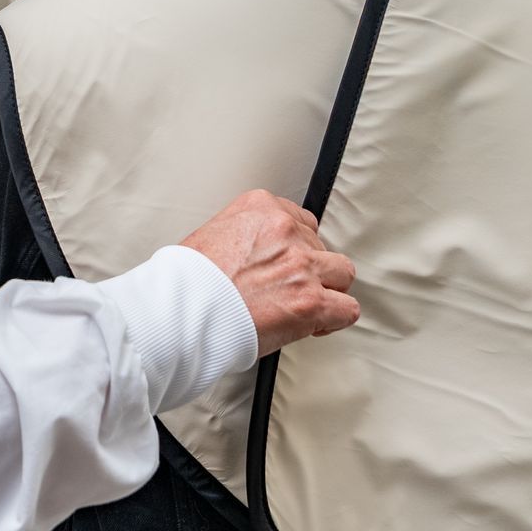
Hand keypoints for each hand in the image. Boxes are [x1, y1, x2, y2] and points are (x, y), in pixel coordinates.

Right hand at [179, 190, 359, 356]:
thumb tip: (258, 256)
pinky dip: (334, 319)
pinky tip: (314, 324)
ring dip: (327, 290)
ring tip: (305, 305)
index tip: (285, 265)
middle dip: (308, 270)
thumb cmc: (188, 281)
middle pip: (320, 247)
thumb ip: (245, 237)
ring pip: (342, 274)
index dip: (295, 248)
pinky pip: (347, 309)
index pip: (300, 221)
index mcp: (260, 208)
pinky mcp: (311, 301)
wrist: (184, 310)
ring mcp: (301, 265)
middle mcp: (285, 230)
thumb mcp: (211, 235)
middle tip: (286, 290)